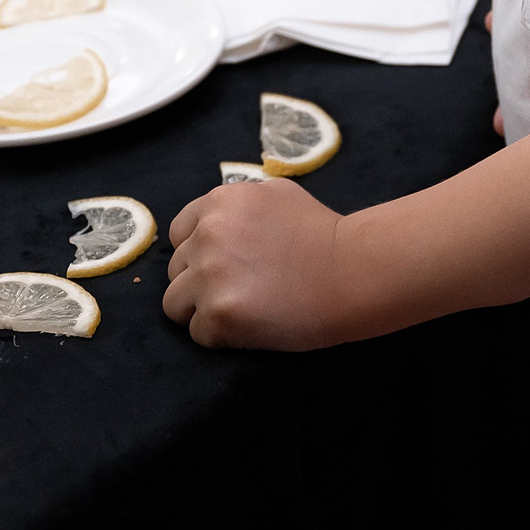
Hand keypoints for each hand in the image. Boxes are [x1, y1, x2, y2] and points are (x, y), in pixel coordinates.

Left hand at [163, 178, 351, 348]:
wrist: (354, 271)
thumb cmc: (323, 233)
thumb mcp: (278, 194)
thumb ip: (237, 204)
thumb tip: (209, 219)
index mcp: (220, 203)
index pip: (178, 234)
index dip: (198, 253)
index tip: (226, 265)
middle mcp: (208, 235)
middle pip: (175, 271)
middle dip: (200, 283)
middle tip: (242, 290)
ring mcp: (210, 276)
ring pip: (175, 305)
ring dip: (202, 311)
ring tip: (242, 310)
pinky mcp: (219, 315)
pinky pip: (198, 333)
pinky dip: (220, 336)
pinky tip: (253, 325)